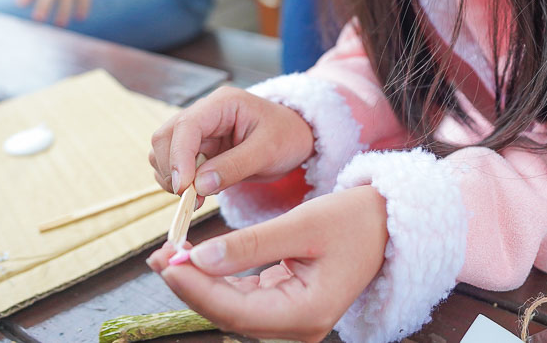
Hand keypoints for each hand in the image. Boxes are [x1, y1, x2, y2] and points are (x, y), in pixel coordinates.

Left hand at [147, 185, 388, 341]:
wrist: (387, 223)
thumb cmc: (353, 220)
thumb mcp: (302, 224)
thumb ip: (250, 244)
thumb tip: (199, 258)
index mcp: (307, 314)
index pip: (236, 310)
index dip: (197, 288)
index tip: (167, 261)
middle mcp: (299, 326)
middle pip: (230, 314)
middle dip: (191, 286)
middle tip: (159, 255)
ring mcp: (292, 318)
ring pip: (233, 307)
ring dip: (200, 283)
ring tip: (168, 255)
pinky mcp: (286, 304)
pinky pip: (244, 297)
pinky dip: (219, 280)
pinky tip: (195, 260)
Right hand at [149, 87, 314, 200]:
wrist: (295, 137)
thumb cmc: (287, 137)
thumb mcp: (268, 152)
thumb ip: (234, 167)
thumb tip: (199, 186)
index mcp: (222, 104)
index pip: (186, 126)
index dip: (178, 157)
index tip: (183, 187)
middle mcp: (204, 114)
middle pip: (165, 138)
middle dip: (172, 169)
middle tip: (192, 197)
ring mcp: (198, 132)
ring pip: (163, 153)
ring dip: (172, 178)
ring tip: (199, 196)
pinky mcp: (197, 149)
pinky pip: (174, 166)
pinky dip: (179, 183)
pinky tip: (201, 193)